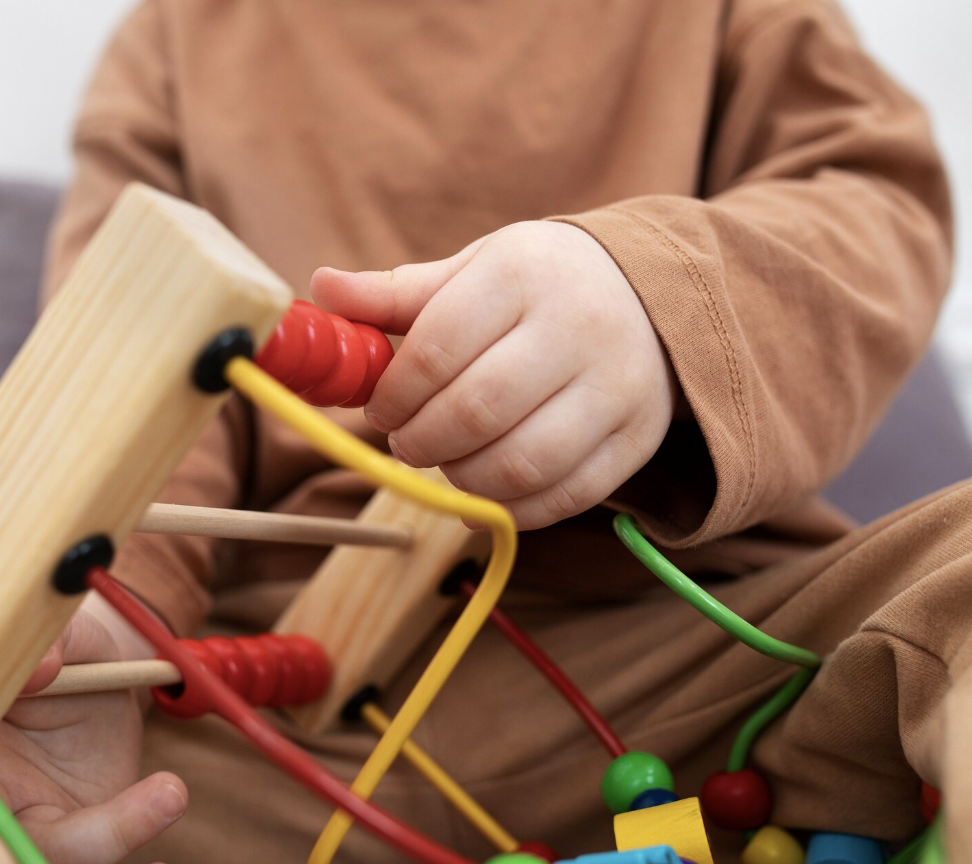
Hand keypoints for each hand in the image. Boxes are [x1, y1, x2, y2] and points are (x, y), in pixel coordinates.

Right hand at [0, 596, 186, 863]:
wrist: (114, 674)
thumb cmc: (67, 649)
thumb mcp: (69, 632)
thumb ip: (51, 642)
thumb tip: (39, 666)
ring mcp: (10, 820)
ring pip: (26, 853)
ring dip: (85, 840)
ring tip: (160, 796)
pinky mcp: (62, 836)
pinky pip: (88, 848)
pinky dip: (130, 826)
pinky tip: (168, 794)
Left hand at [312, 221, 675, 529]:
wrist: (651, 297)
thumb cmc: (538, 286)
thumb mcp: (473, 271)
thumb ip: (397, 293)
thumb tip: (320, 289)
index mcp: (522, 274)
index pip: (439, 345)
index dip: (395, 392)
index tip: (379, 408)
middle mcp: (576, 327)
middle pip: (478, 410)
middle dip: (422, 440)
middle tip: (405, 443)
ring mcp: (614, 388)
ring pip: (522, 462)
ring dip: (463, 479)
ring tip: (445, 464)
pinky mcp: (635, 439)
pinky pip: (566, 495)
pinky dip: (512, 508)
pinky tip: (482, 494)